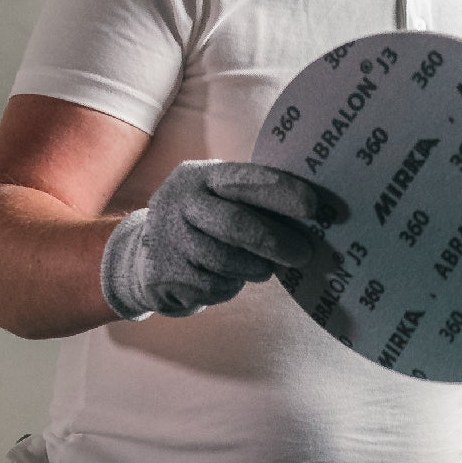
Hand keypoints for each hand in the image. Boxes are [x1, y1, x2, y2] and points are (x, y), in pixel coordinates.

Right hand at [100, 161, 317, 318]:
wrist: (147, 257)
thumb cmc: (204, 225)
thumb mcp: (220, 200)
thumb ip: (254, 202)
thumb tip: (314, 220)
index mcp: (201, 177)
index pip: (245, 179)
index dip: (280, 192)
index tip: (313, 206)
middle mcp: (179, 202)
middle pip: (235, 224)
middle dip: (275, 242)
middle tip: (303, 254)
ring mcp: (168, 238)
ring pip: (225, 260)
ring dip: (256, 268)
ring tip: (265, 269)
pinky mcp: (165, 274)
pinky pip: (213, 285)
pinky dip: (231, 285)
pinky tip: (232, 279)